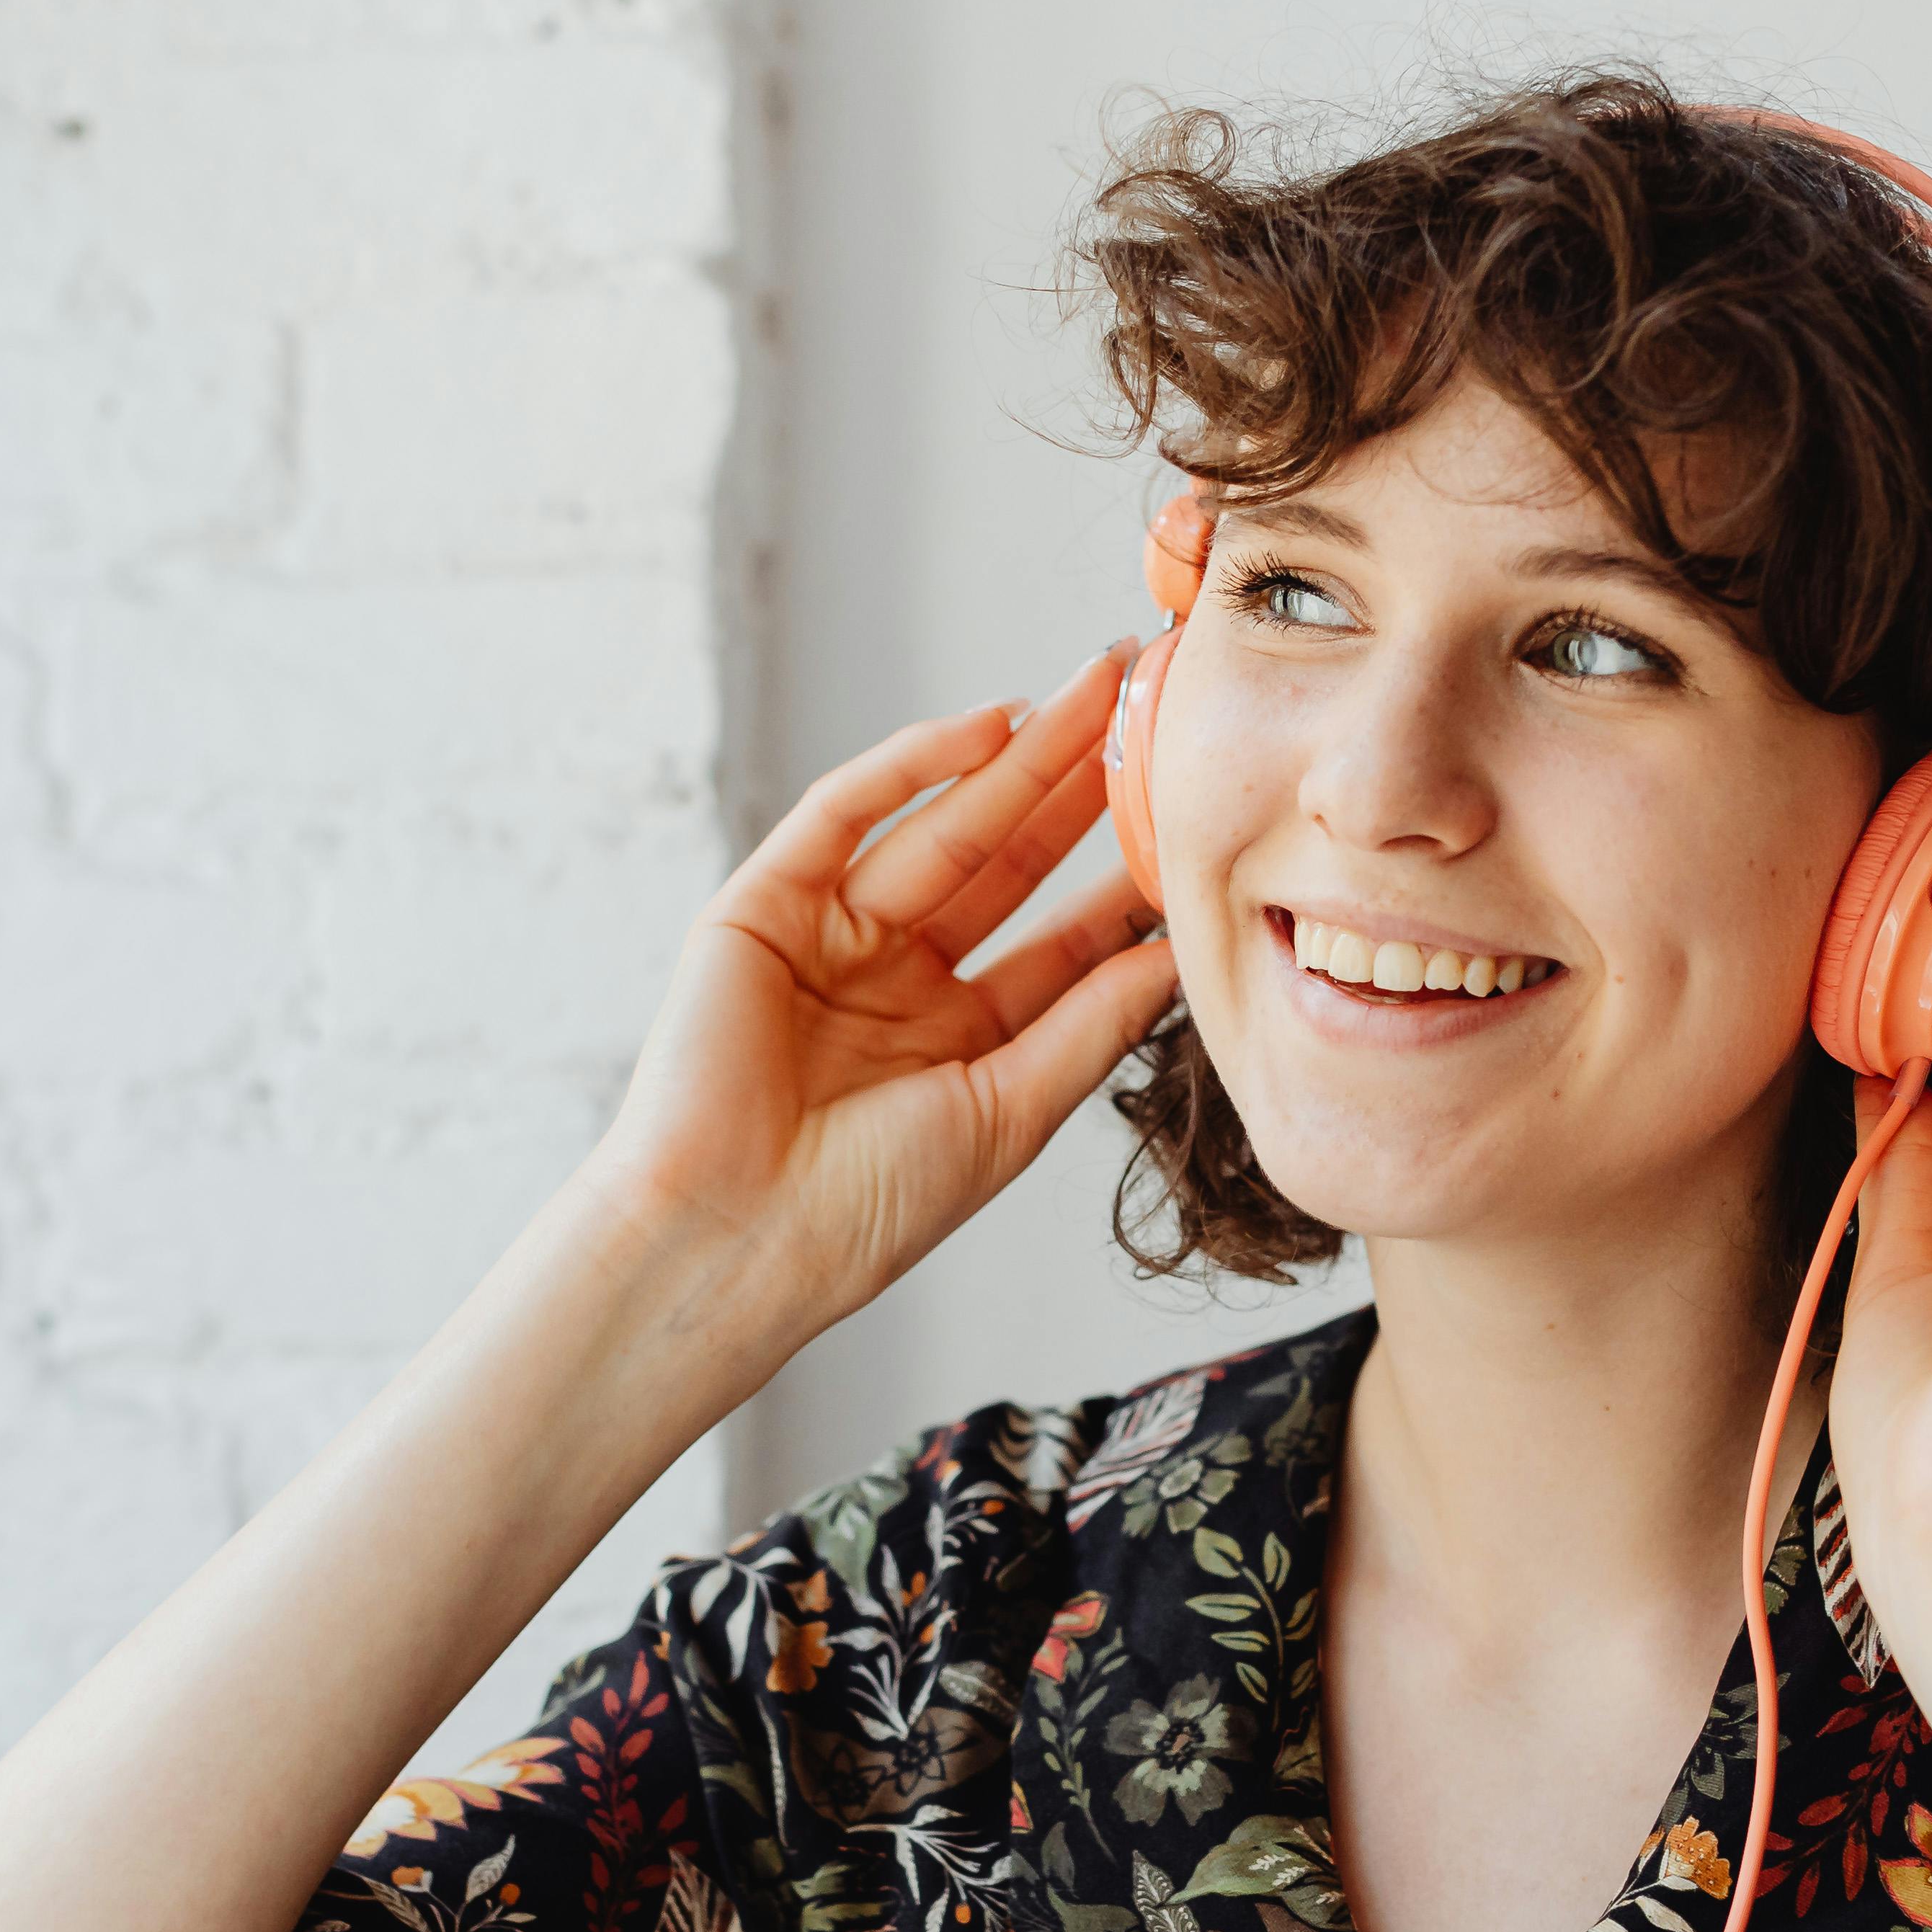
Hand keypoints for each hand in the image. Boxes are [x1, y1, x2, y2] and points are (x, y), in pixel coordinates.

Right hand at [577, 644, 1184, 1346]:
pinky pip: (844, 813)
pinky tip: (993, 727)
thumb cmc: (868, 1207)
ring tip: (1093, 695)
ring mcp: (828, 937)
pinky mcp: (762, 904)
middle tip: (1146, 712)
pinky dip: (912, 766)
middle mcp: (895, 979)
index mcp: (956, 1040)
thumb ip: (1088, 1026)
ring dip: (1016, 759)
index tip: (1193, 826)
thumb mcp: (1009, 1112)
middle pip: (1007, 864)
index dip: (1123, 884)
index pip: (1057, 942)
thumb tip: (1173, 955)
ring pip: (941, 825)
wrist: (738, 1236)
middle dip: (1076, 787)